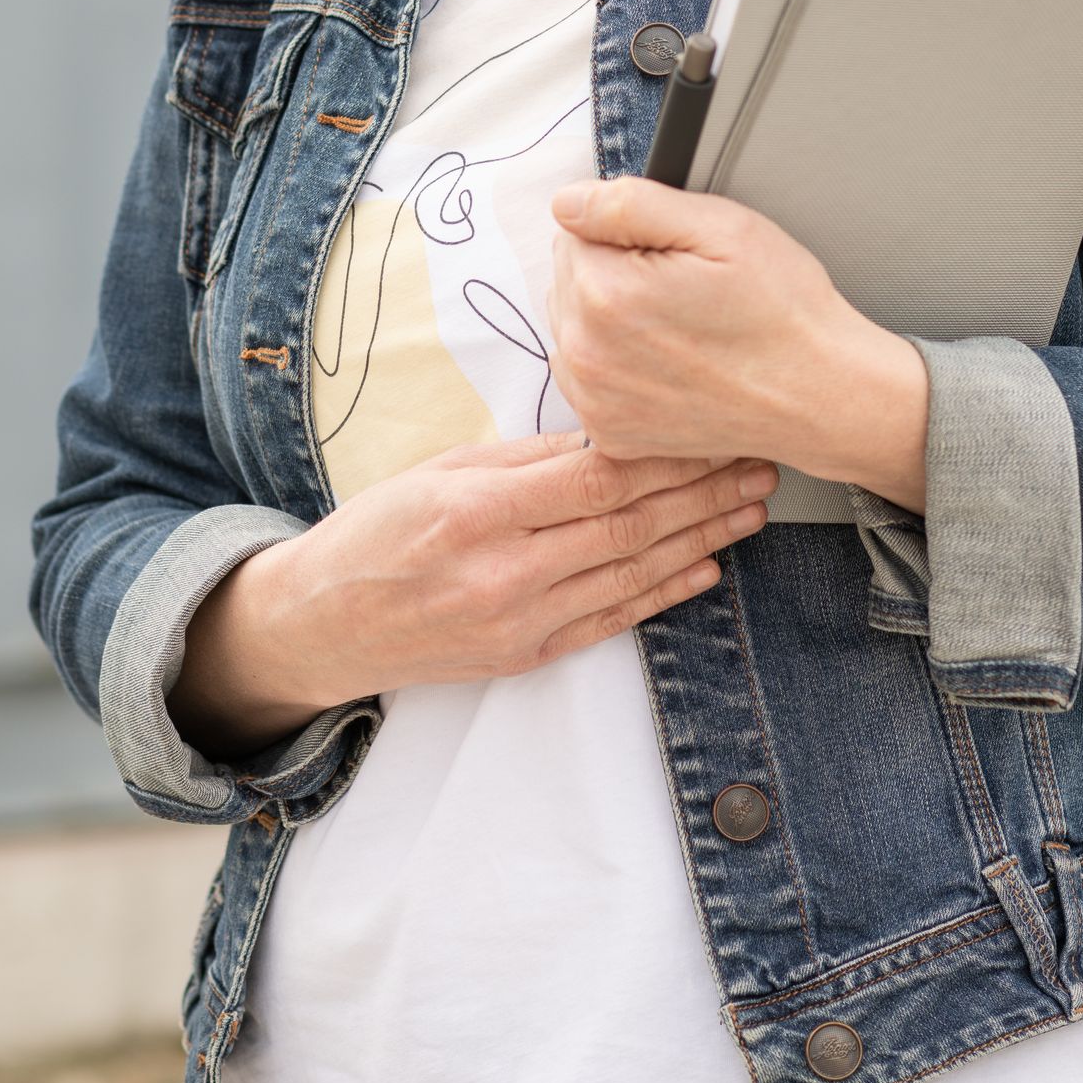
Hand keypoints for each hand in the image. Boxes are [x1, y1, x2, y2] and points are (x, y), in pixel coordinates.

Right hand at [169, 432, 775, 757]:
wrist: (325, 624)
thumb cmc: (378, 533)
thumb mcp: (439, 471)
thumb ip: (522, 459)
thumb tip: (604, 434)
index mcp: (476, 511)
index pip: (594, 476)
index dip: (664, 453)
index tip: (712, 426)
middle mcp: (503, 572)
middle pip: (626, 524)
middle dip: (701, 490)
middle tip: (758, 459)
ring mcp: (518, 622)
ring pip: (629, 572)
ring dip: (700, 538)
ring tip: (752, 506)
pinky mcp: (525, 656)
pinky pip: (609, 620)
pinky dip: (663, 594)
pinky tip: (706, 569)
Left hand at [546, 178, 928, 507]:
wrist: (819, 394)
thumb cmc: (782, 312)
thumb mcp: (720, 227)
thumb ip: (630, 203)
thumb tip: (567, 202)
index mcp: (605, 294)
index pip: (574, 227)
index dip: (628, 229)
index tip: (675, 253)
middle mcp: (587, 354)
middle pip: (568, 275)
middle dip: (614, 269)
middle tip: (684, 287)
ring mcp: (595, 401)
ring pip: (574, 322)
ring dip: (609, 314)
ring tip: (678, 323)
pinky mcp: (610, 432)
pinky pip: (587, 372)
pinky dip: (616, 360)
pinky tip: (666, 358)